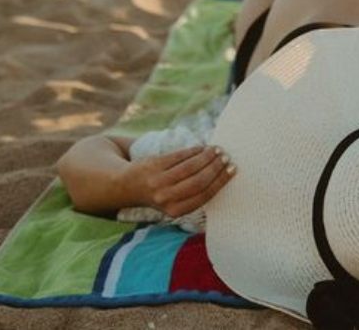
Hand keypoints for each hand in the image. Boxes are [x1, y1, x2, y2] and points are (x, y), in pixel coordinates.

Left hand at [121, 144, 235, 217]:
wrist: (126, 186)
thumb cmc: (158, 194)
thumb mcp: (174, 202)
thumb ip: (194, 193)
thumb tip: (223, 174)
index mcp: (175, 211)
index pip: (204, 194)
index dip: (220, 181)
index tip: (232, 169)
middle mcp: (166, 198)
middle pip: (199, 181)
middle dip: (216, 168)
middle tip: (226, 158)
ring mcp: (159, 181)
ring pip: (190, 166)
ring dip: (207, 157)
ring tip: (217, 150)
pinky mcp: (154, 165)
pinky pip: (179, 156)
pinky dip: (194, 151)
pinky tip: (202, 148)